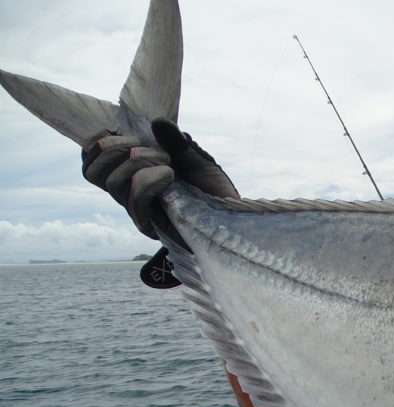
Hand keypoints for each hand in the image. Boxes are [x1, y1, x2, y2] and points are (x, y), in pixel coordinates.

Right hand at [81, 119, 238, 238]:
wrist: (231, 215)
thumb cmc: (210, 187)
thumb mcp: (194, 157)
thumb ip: (175, 141)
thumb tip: (158, 122)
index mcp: (129, 173)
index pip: (90, 161)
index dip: (97, 143)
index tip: (122, 130)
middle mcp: (127, 192)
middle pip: (92, 172)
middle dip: (114, 149)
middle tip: (149, 147)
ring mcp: (137, 210)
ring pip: (113, 183)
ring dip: (138, 163)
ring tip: (167, 162)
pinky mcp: (150, 225)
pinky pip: (135, 200)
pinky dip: (148, 180)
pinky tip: (169, 175)